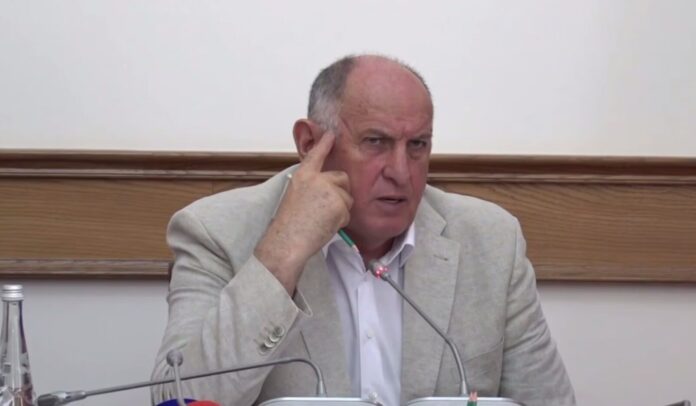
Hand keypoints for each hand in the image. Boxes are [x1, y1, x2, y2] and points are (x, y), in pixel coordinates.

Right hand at [254, 132, 351, 293]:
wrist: (287, 241)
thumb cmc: (288, 226)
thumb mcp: (295, 197)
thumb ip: (310, 187)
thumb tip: (328, 187)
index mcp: (303, 175)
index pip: (316, 155)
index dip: (324, 143)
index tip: (331, 134)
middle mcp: (317, 179)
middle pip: (342, 178)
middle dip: (339, 192)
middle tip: (323, 209)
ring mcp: (330, 190)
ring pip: (347, 197)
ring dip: (339, 209)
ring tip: (320, 220)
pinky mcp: (340, 204)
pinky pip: (348, 212)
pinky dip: (340, 221)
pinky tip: (324, 226)